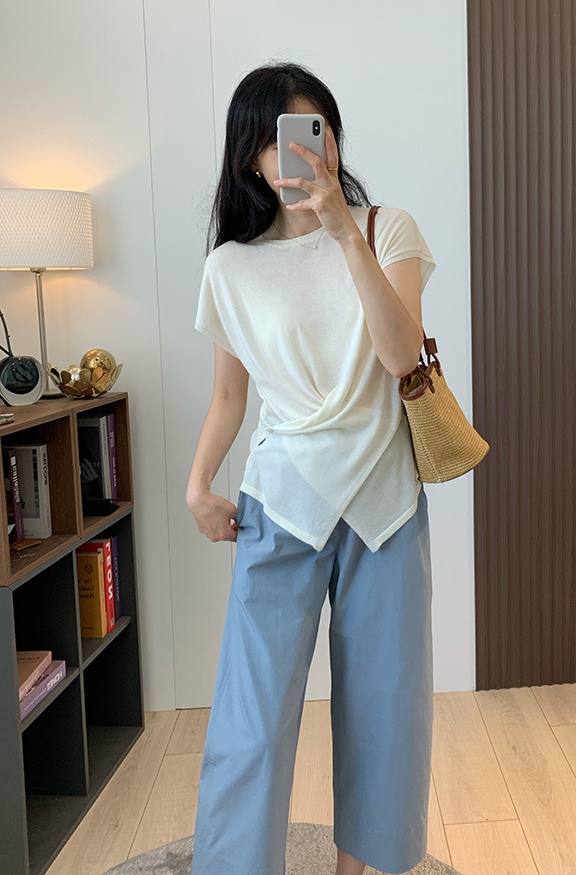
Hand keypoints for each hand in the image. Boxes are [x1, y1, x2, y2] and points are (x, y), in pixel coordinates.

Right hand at [187, 490, 238, 542]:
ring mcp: (207, 533)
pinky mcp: (202, 528)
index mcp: (223, 535)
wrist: (198, 500)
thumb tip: (239, 520)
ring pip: (219, 532)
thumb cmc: (213, 505)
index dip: (241, 530)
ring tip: (223, 515)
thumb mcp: (233, 510)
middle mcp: (214, 537)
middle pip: (227, 536)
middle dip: (232, 528)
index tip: (241, 526)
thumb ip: (239, 518)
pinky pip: (212, 528)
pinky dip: (215, 524)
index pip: (237, 537)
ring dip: (223, 526)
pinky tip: (216, 515)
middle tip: (233, 519)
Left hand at [274, 128, 358, 243]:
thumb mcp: (333, 194)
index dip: (329, 142)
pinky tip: (289, 204)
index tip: (324, 129)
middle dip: (302, 152)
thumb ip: (322, 184)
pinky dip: (294, 204)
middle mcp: (330, 183)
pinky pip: (302, 202)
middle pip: (316, 162)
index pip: (332, 156)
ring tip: (276, 182)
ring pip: (303, 182)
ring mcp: (325, 193)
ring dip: (287, 181)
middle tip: (290, 144)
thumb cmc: (337, 212)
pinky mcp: (320, 205)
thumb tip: (303, 176)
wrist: (346, 229)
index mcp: (334, 179)